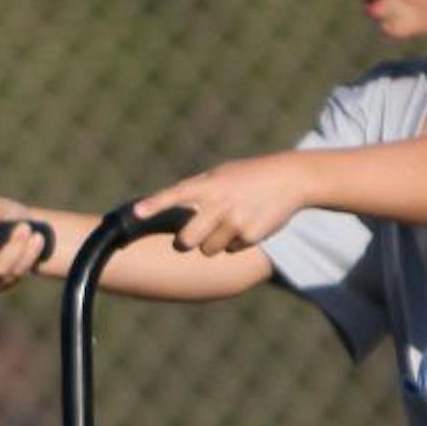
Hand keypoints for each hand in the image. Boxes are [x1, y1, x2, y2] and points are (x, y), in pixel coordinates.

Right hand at [0, 196, 48, 289]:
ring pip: (5, 272)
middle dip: (9, 250)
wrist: (24, 228)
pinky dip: (29, 255)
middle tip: (23, 227)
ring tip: (29, 228)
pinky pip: (17, 274)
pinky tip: (37, 239)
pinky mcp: (2, 283)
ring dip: (21, 248)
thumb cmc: (3, 216)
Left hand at [138, 153, 314, 255]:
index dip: (154, 205)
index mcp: (208, 185)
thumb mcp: (220, 176)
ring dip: (216, 242)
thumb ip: (195, 192)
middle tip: (200, 231)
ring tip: (233, 220)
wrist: (290, 178)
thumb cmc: (246, 176)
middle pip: (186, 240)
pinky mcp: (251, 234)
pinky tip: (250, 223)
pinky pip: (232, 250)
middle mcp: (219, 203)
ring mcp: (235, 220)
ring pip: (209, 249)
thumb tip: (166, 211)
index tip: (136, 213)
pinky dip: (238, 242)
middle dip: (189, 241)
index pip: (174, 195)